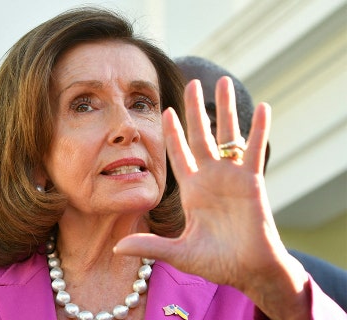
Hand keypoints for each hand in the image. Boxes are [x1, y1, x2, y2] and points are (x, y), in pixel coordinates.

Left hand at [115, 77, 309, 318]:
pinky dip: (259, 130)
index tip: (164, 110)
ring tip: (225, 81)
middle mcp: (211, 177)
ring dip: (226, 109)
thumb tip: (115, 247)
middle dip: (195, 110)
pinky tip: (264, 107)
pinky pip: (254, 151)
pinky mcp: (252, 182)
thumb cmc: (217, 263)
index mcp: (192, 190)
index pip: (179, 154)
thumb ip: (149, 245)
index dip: (172, 133)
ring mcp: (232, 177)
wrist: (249, 271)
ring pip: (228, 135)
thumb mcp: (178, 252)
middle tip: (192, 82)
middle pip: (201, 135)